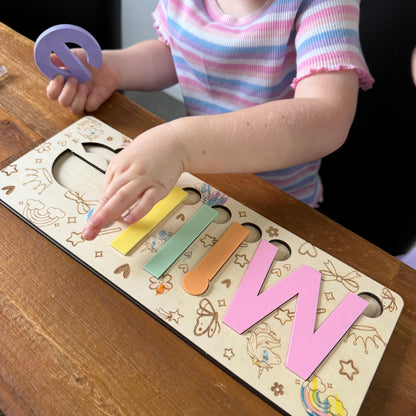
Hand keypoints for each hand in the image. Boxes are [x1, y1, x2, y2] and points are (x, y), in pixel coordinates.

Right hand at [46, 49, 117, 113]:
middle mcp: (70, 94)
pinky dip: (89, 100)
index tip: (60, 77)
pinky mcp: (93, 103)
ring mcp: (82, 100)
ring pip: (74, 109)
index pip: (52, 93)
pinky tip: (92, 91)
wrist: (106, 65)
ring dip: (78, 98)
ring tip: (84, 86)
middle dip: (67, 92)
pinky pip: (88, 107)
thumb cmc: (88, 60)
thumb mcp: (74, 56)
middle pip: (62, 102)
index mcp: (62, 84)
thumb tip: (49, 58)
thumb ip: (61, 58)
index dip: (54, 88)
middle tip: (74, 79)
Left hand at [82, 122, 186, 239]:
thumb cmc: (151, 151)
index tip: (89, 224)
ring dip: (109, 212)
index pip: (105, 193)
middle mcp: (129, 173)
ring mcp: (144, 180)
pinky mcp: (159, 186)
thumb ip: (118, 179)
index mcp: (119, 167)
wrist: (173, 142)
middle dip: (97, 215)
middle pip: (109, 196)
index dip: (96, 210)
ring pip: (123, 197)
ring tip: (100, 226)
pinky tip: (129, 219)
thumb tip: (109, 200)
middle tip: (88, 230)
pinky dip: (137, 211)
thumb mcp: (128, 160)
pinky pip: (146, 201)